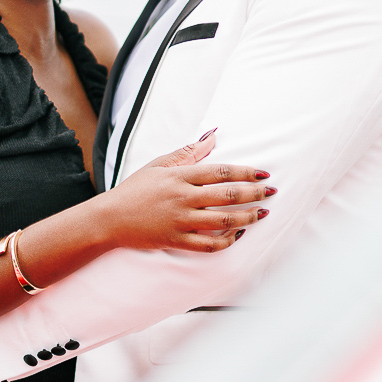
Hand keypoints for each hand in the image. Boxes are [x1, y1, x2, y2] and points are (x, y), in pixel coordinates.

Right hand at [106, 129, 274, 252]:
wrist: (109, 218)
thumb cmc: (135, 189)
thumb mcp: (159, 165)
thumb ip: (188, 153)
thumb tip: (213, 137)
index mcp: (180, 176)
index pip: (222, 171)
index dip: (247, 172)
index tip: (264, 173)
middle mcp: (183, 197)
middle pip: (228, 195)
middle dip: (255, 193)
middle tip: (272, 192)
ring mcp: (181, 221)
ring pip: (223, 220)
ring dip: (248, 217)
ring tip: (262, 213)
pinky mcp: (176, 240)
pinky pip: (208, 244)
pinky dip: (226, 241)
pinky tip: (237, 235)